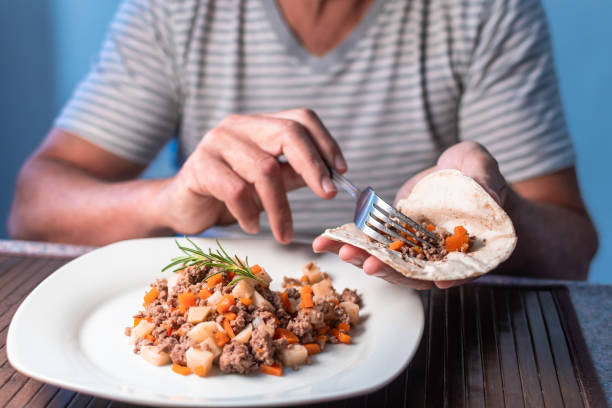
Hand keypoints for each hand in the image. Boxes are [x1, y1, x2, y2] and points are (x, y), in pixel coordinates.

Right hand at [158, 109, 346, 242]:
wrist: (183, 206)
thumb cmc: (228, 193)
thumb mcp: (268, 183)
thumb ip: (295, 175)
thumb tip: (332, 178)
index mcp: (259, 125)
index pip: (301, 118)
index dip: (326, 142)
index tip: (340, 172)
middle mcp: (239, 126)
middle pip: (287, 133)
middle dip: (313, 167)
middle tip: (328, 196)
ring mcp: (216, 142)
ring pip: (264, 169)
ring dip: (280, 208)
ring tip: (284, 233)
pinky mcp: (199, 166)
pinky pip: (236, 190)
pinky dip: (250, 213)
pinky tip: (253, 226)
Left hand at [313, 141, 507, 288]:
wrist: (457, 175)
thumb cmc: (476, 174)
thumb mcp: (484, 169)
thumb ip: (487, 180)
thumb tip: (490, 193)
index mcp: (463, 247)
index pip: (457, 267)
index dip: (447, 275)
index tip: (434, 280)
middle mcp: (433, 255)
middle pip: (412, 270)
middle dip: (389, 269)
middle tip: (368, 264)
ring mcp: (409, 246)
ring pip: (385, 260)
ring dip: (362, 258)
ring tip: (339, 252)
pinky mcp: (390, 234)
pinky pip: (369, 242)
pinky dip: (349, 242)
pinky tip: (327, 241)